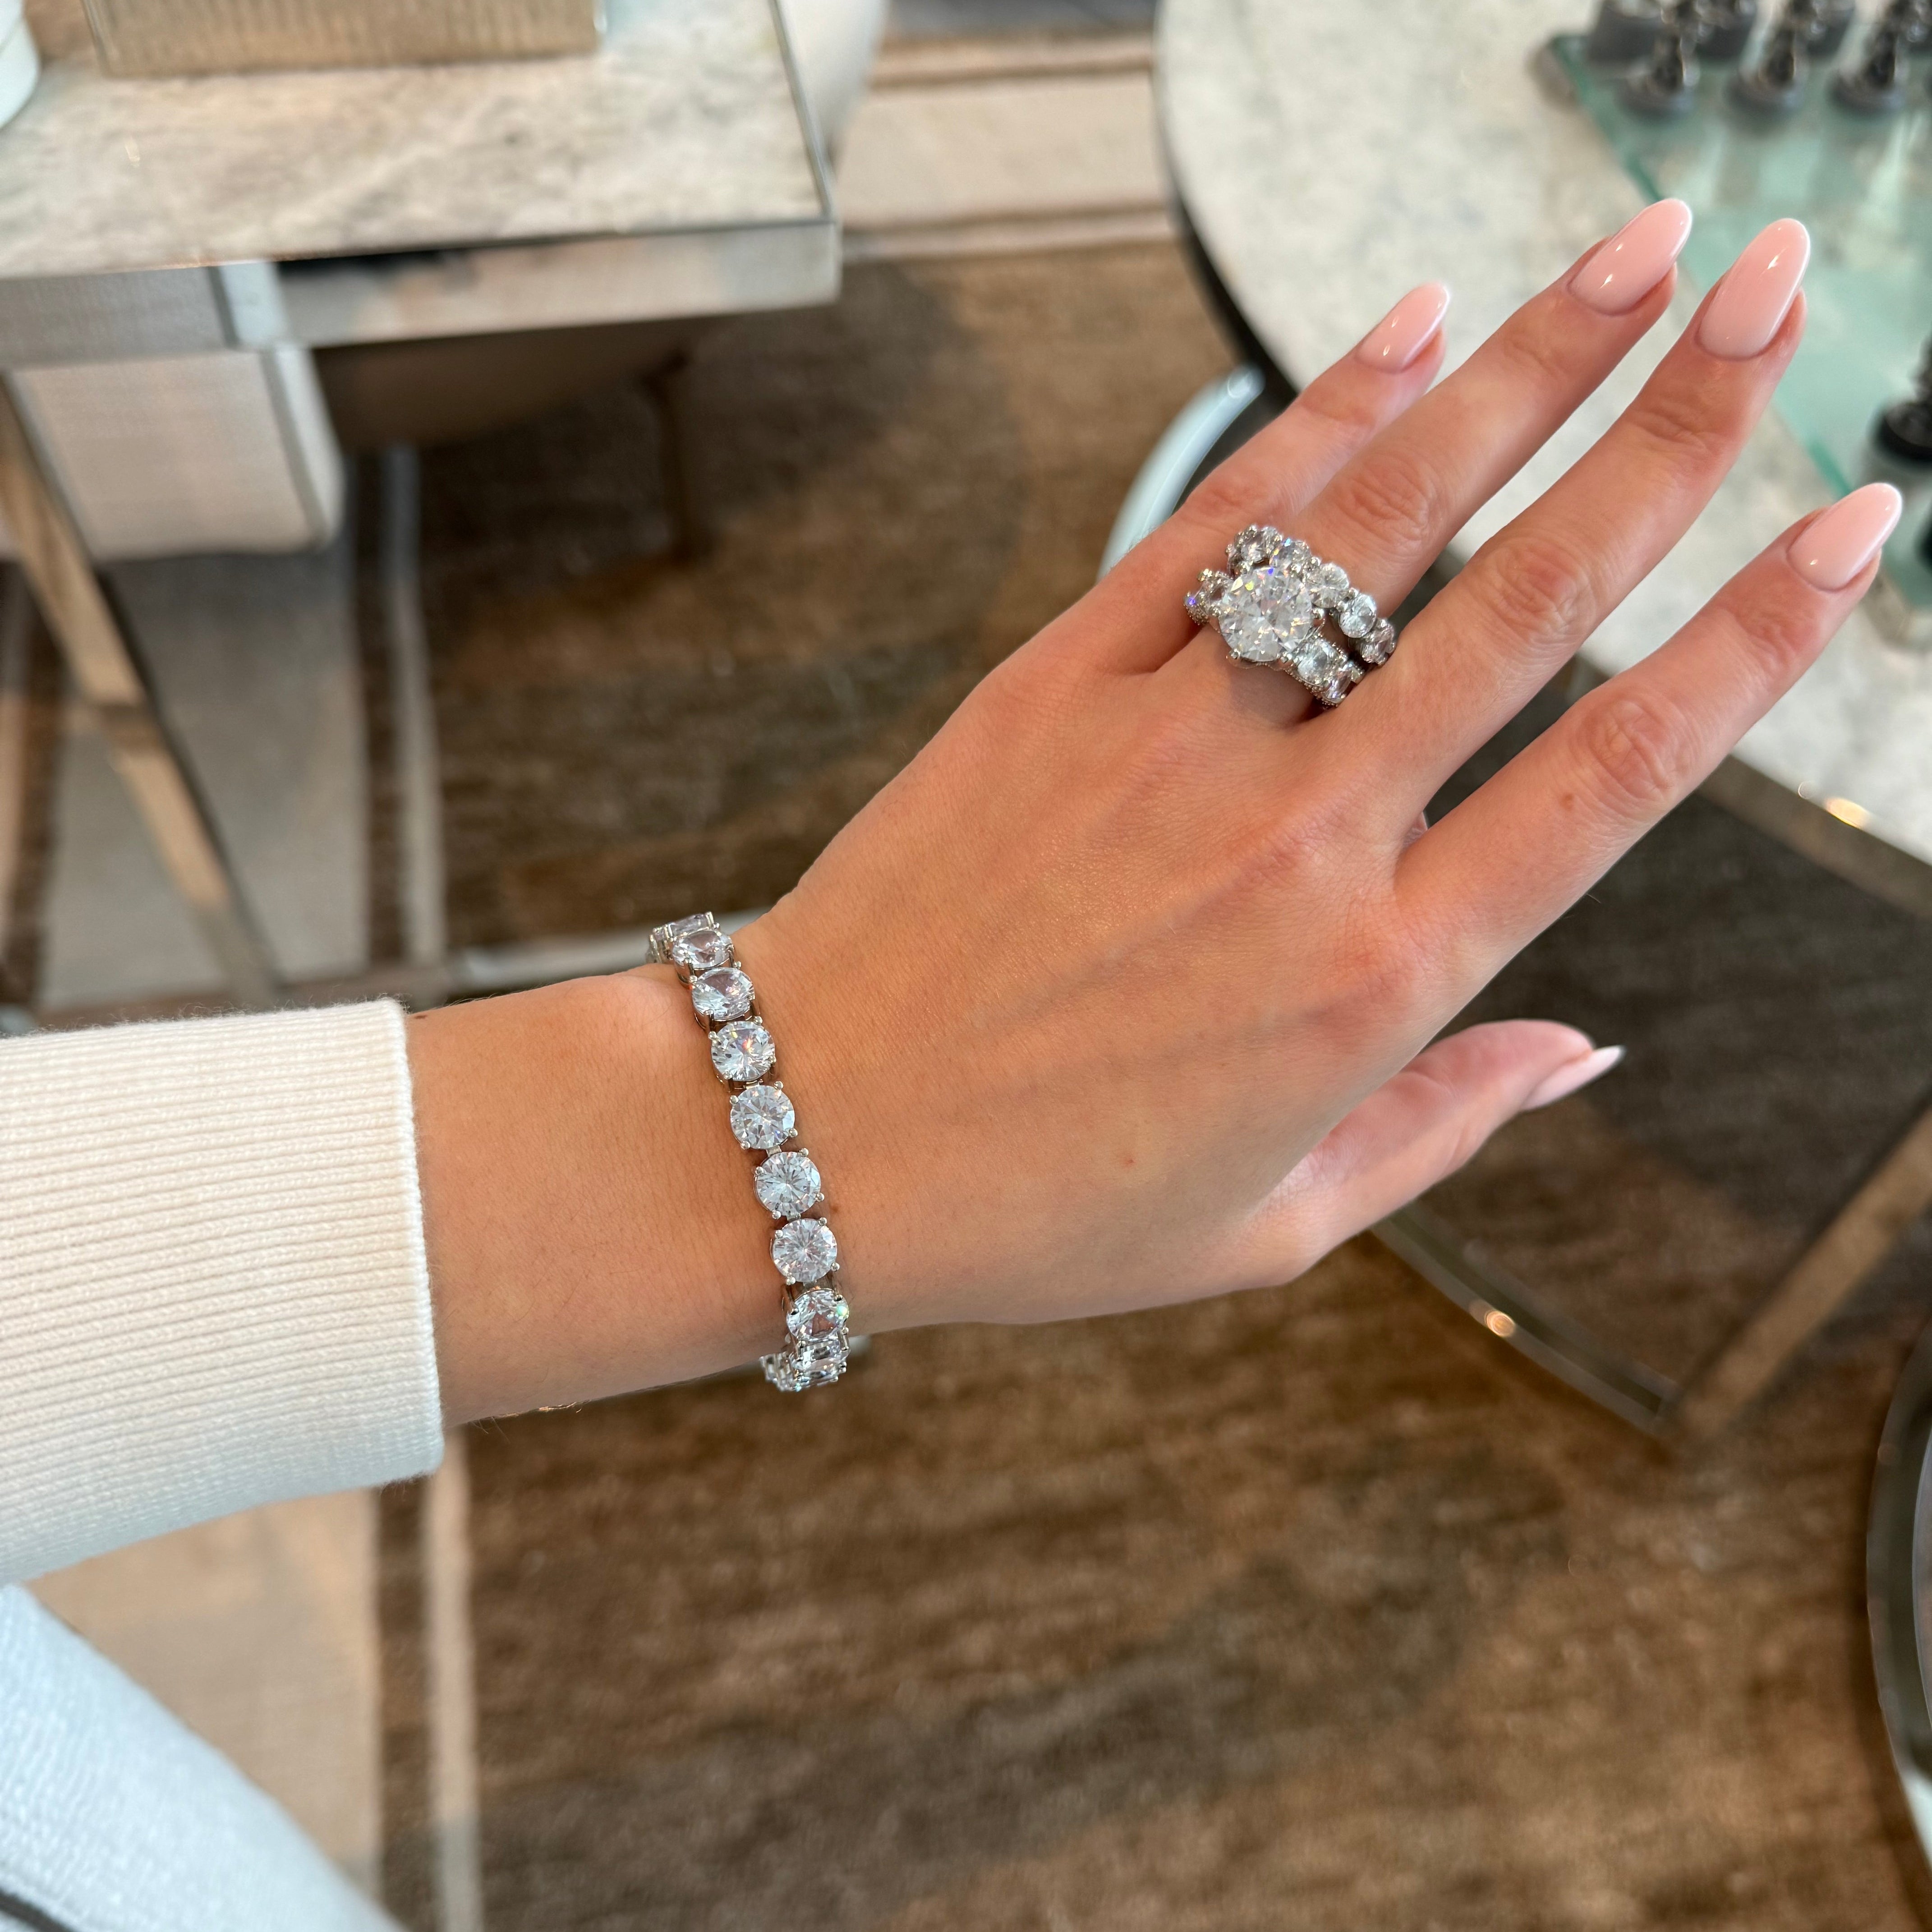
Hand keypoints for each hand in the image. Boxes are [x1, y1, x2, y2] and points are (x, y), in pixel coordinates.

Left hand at [412, 206, 1900, 1418]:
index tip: (1852, 529)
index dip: (1753, 641)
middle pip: (1524, 602)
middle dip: (1673, 431)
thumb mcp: (1274, 1226)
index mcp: (1373, 983)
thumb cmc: (1039, 1204)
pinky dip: (1321, 419)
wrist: (805, 1141)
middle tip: (1779, 293)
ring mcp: (1168, 747)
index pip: (1614, 776)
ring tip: (1636, 257)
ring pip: (1380, 525)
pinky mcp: (1055, 686)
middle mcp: (1293, 842)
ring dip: (1520, 374)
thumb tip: (1585, 1046)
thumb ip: (1445, 1127)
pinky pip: (1214, 527)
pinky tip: (1414, 329)